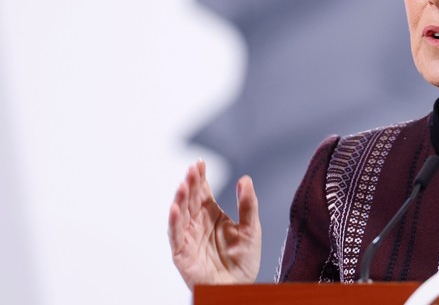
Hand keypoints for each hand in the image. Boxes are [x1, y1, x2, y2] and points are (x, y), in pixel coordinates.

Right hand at [168, 160, 260, 288]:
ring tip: (184, 185)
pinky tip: (175, 208)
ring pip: (181, 213)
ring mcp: (188, 236)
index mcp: (212, 214)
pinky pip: (175, 235)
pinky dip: (174, 221)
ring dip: (181, 198)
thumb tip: (245, 179)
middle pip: (191, 198)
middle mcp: (198, 222)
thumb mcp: (251, 228)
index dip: (200, 177)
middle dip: (191, 183)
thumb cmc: (244, 261)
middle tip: (193, 170)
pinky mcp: (182, 252)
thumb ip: (248, 204)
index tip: (200, 163)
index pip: (203, 191)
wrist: (238, 288)